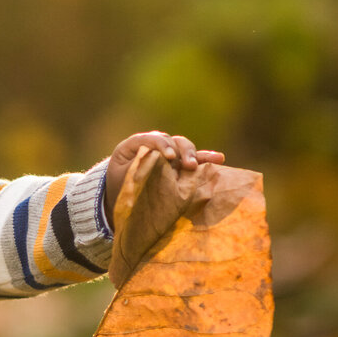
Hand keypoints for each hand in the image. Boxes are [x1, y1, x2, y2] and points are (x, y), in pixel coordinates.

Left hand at [104, 132, 224, 222]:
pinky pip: (193, 159)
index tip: (170, 157)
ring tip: (197, 166)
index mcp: (134, 145)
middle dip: (181, 151)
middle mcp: (153, 146)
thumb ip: (137, 171)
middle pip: (171, 140)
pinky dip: (205, 159)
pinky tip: (219, 158)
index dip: (162, 145)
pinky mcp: (178, 165)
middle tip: (187, 165)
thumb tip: (154, 169)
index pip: (150, 139)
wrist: (118, 197)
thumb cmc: (118, 188)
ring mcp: (167, 154)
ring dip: (193, 154)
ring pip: (183, 147)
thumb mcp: (122, 180)